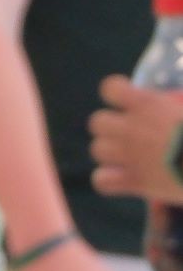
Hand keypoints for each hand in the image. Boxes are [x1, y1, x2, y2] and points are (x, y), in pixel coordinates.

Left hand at [91, 75, 182, 199]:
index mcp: (148, 104)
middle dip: (110, 128)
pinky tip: (122, 180)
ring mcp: (131, 155)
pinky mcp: (136, 182)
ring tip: (129, 158)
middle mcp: (132, 127)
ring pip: (97, 149)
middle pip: (97, 122)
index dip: (116, 93)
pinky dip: (108, 181)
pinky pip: (101, 181)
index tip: (127, 100)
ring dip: (110, 154)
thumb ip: (179, 101)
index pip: (110, 88)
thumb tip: (174, 100)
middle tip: (130, 134)